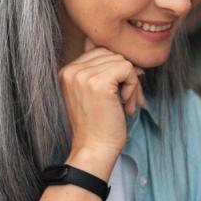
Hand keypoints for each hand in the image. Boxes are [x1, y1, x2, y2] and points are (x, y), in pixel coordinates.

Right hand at [59, 39, 144, 170]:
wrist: (94, 148)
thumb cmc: (99, 125)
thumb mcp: (95, 93)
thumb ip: (103, 72)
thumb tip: (128, 58)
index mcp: (67, 71)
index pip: (100, 52)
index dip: (117, 70)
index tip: (121, 93)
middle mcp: (72, 70)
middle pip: (112, 54)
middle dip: (126, 75)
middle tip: (128, 100)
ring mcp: (83, 75)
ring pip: (122, 61)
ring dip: (131, 83)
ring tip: (126, 104)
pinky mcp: (99, 82)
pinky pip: (127, 68)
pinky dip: (133, 86)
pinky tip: (125, 104)